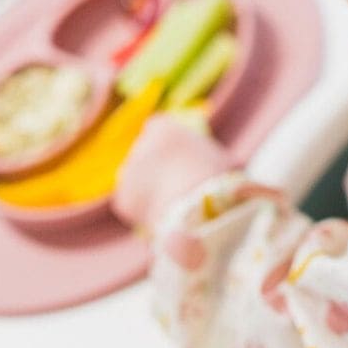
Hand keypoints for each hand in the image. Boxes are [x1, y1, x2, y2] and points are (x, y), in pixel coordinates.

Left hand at [113, 115, 232, 228]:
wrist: (200, 212)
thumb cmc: (220, 183)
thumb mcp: (224, 161)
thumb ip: (211, 158)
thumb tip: (220, 164)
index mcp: (163, 128)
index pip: (156, 129)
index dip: (166, 146)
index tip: (177, 160)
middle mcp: (139, 145)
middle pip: (144, 154)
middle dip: (154, 168)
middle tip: (174, 188)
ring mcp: (128, 171)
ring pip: (136, 180)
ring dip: (147, 190)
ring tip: (169, 207)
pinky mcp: (122, 198)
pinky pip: (132, 205)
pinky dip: (143, 212)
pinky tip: (161, 219)